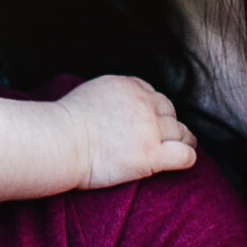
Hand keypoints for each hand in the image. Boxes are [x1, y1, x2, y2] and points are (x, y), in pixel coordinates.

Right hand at [57, 76, 196, 188]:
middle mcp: (143, 103)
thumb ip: (109, 96)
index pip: (152, 94)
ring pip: (180, 132)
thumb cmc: (62, 125)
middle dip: (168, 123)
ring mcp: (149, 129)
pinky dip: (187, 157)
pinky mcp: (151, 154)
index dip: (154, 109)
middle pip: (168, 111)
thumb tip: (111, 106)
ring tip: (183, 147)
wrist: (59, 142)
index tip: (151, 120)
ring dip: (182, 139)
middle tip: (167, 136)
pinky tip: (183, 160)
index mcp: (128, 86)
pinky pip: (184, 154)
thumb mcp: (90, 93)